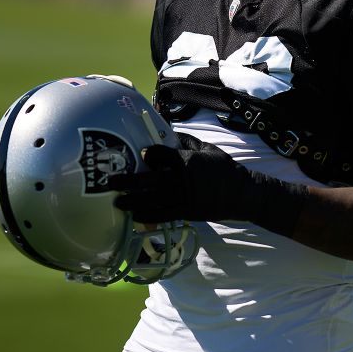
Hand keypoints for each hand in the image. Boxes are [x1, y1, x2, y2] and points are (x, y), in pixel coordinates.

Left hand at [110, 141, 240, 223]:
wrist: (241, 194)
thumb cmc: (223, 168)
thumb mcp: (206, 148)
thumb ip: (185, 141)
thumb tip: (165, 135)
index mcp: (187, 160)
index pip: (160, 155)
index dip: (148, 154)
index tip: (142, 154)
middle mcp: (182, 179)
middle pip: (148, 180)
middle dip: (128, 181)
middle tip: (111, 181)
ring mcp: (183, 198)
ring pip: (152, 200)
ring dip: (132, 201)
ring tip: (118, 201)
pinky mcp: (186, 213)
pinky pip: (162, 215)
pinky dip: (147, 216)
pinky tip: (135, 216)